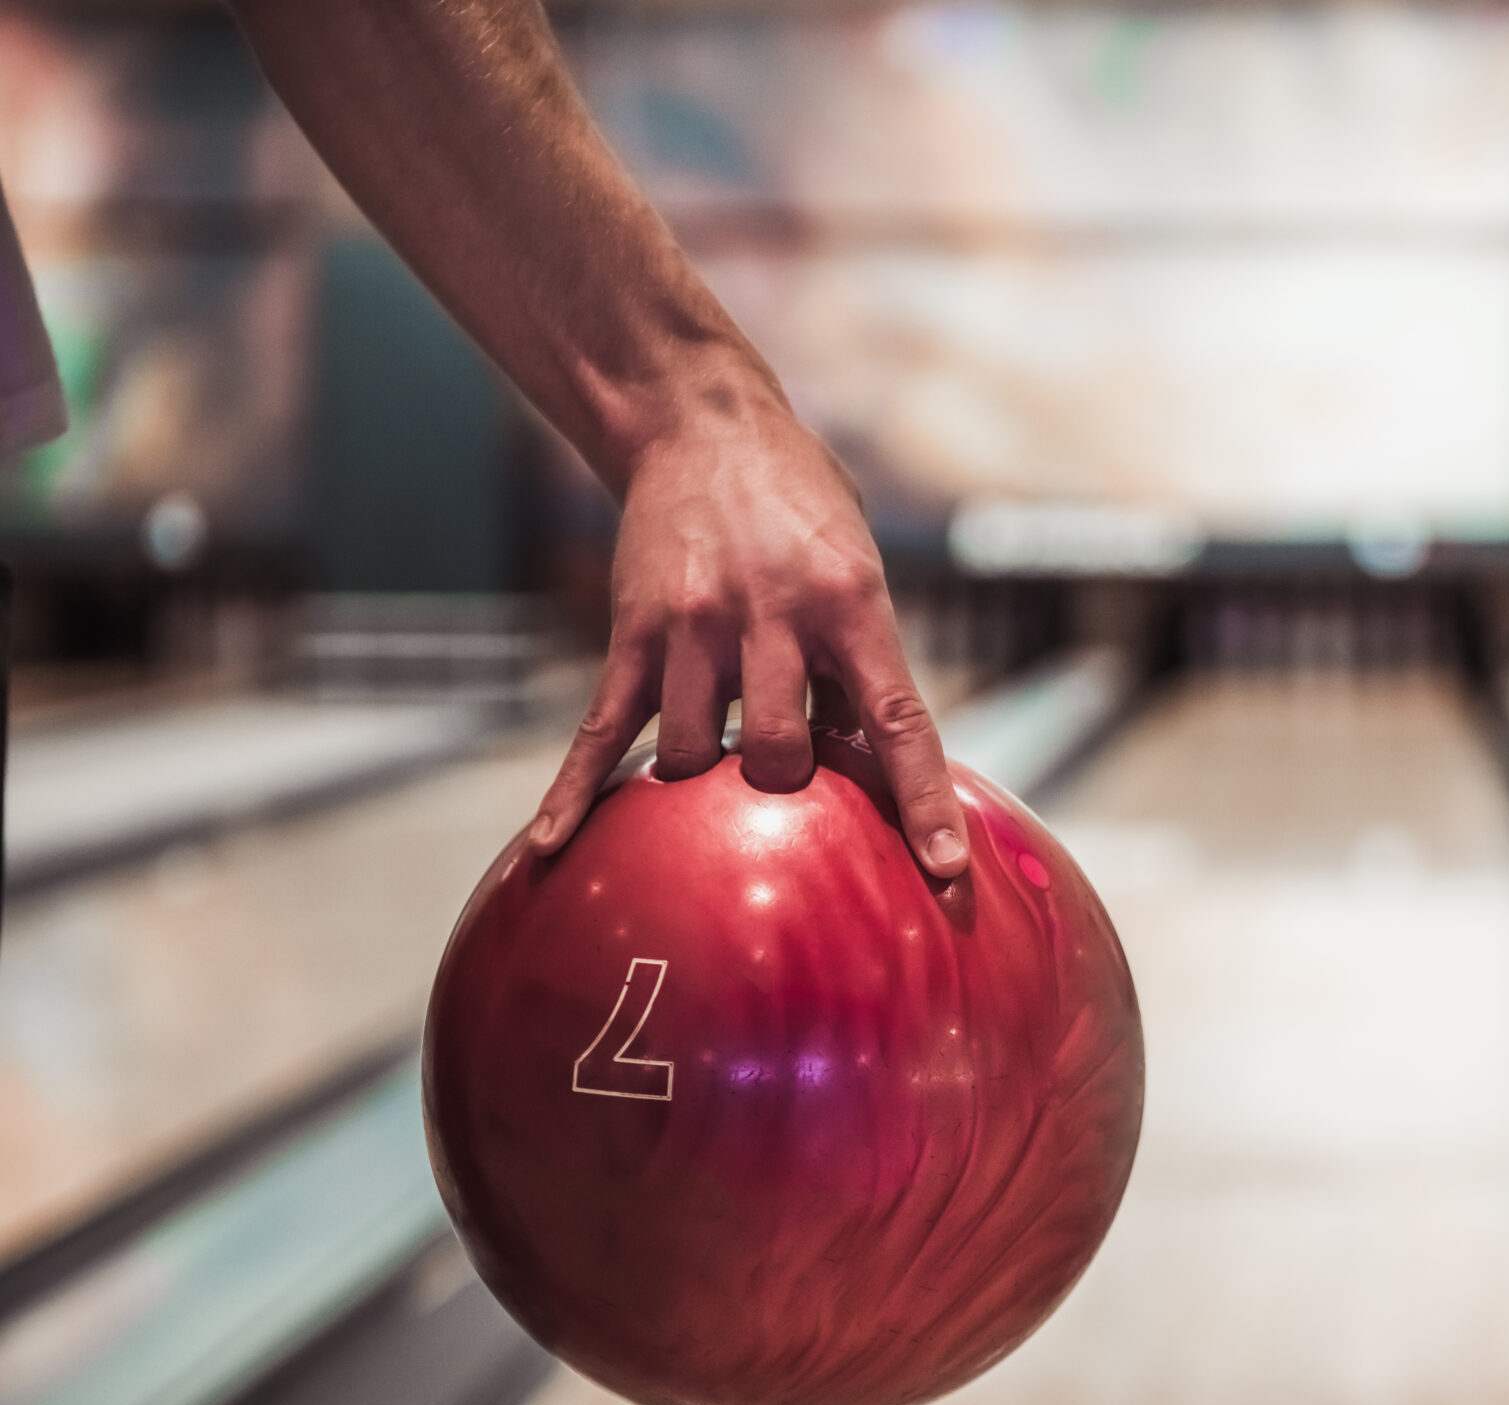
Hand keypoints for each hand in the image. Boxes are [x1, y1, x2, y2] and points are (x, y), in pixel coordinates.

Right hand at [525, 384, 967, 876]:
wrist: (701, 424)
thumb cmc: (800, 506)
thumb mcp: (859, 567)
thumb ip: (862, 661)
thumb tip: (866, 762)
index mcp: (850, 601)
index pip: (898, 718)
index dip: (923, 798)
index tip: (945, 866)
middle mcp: (772, 616)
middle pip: (781, 755)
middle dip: (788, 785)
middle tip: (788, 769)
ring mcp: (695, 626)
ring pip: (695, 756)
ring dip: (709, 781)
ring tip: (718, 759)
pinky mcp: (633, 632)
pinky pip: (605, 729)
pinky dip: (578, 793)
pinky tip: (554, 846)